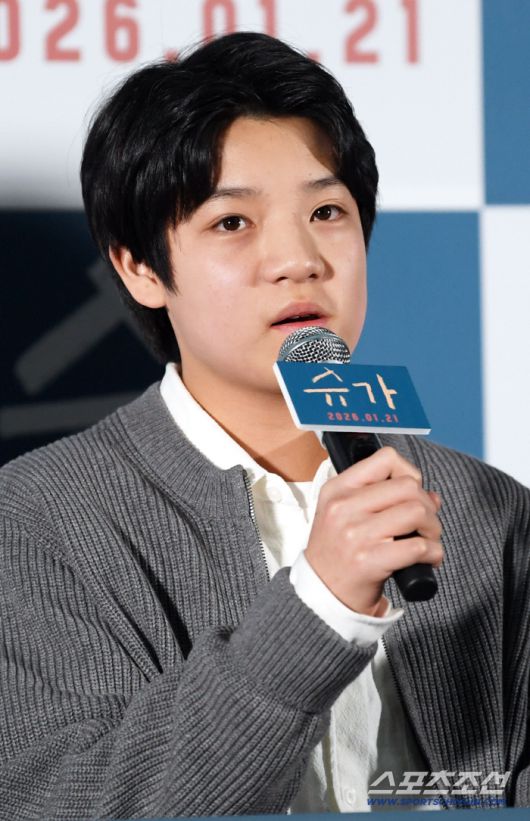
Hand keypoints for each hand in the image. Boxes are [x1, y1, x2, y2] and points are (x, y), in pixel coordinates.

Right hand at [305, 447, 442, 615]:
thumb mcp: (344, 515)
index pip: (385, 459)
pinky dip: (433, 552)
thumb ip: (382, 499)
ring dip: (433, 528)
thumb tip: (431, 496)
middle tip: (426, 524)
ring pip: (417, 512)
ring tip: (428, 540)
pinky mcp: (369, 561)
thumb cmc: (337, 553)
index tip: (412, 493)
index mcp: (337, 490)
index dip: (409, 473)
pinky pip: (418, 546)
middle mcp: (343, 507)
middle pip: (408, 486)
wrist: (320, 594)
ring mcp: (356, 534)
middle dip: (427, 505)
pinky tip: (429, 559)